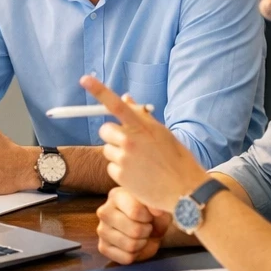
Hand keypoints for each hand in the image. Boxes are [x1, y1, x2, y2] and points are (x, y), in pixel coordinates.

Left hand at [81, 75, 206, 212]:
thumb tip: (125, 98)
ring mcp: (124, 158)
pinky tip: (138, 175)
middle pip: (105, 129)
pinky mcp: (119, 175)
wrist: (186, 191)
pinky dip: (121, 171)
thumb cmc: (177, 160)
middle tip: (129, 144)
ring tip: (139, 163)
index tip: (85, 79)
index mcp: (144, 127)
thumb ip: (142, 117)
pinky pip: (111, 167)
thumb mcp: (163, 134)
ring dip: (118, 154)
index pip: (118, 105)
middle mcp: (131, 140)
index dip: (100, 91)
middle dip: (113, 135)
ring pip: (107, 149)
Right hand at [96, 187, 172, 264]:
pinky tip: (135, 246)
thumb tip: (157, 211)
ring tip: (142, 236)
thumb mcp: (159, 205)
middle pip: (134, 231)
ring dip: (142, 244)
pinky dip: (136, 255)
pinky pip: (126, 258)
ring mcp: (101, 230)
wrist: (147, 225)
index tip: (150, 216)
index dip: (149, 218)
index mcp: (116, 196)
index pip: (136, 212)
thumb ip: (158, 204)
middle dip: (147, 232)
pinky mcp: (102, 247)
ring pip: (130, 246)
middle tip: (147, 227)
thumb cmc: (152, 213)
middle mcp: (104, 212)